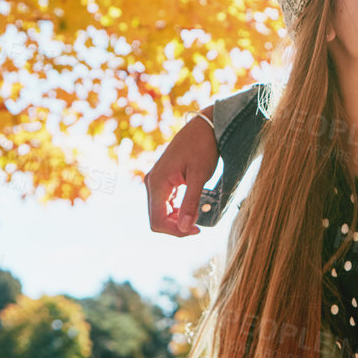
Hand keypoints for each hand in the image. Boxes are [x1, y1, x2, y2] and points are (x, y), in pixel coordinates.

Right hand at [146, 109, 219, 235]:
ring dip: (177, 219)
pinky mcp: (163, 180)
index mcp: (157, 183)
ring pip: (161, 212)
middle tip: (199, 225)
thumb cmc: (203, 147)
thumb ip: (190, 203)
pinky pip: (165, 203)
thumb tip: (184, 228)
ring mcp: (156, 181)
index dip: (176, 231)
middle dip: (177, 226)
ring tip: (197, 215)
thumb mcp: (199, 176)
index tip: (197, 229)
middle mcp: (152, 182)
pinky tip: (192, 208)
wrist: (205, 126)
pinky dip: (177, 210)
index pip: (157, 221)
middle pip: (157, 219)